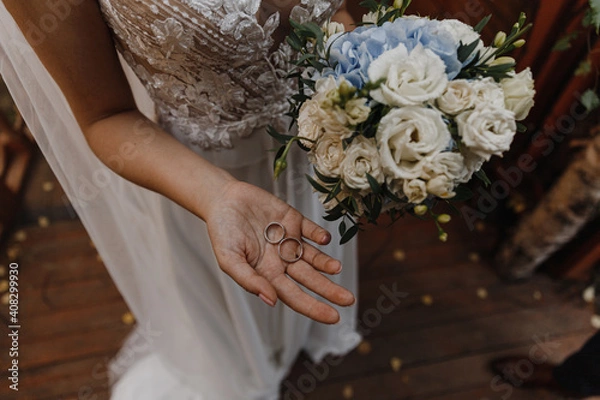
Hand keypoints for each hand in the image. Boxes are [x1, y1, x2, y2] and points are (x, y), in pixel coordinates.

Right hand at [205, 181, 355, 323]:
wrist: (223, 198)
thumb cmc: (222, 231)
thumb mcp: (229, 259)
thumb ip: (249, 280)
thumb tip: (271, 300)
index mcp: (268, 273)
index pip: (295, 296)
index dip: (314, 307)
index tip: (334, 317)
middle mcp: (282, 260)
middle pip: (310, 279)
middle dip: (329, 290)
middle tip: (349, 300)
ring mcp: (289, 240)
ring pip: (314, 257)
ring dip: (327, 264)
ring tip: (337, 268)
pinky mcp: (293, 220)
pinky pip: (311, 230)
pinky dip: (319, 235)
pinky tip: (324, 240)